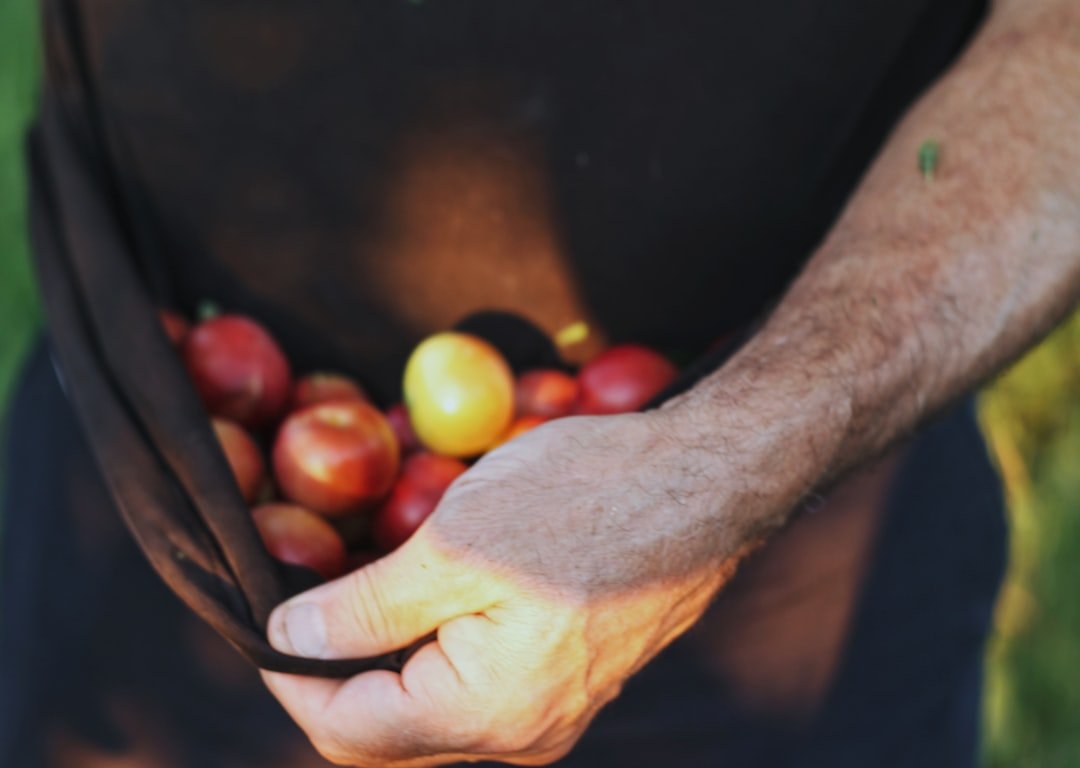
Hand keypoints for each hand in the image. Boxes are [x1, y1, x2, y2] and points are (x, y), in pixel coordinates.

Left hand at [261, 410, 743, 765]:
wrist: (705, 482)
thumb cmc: (586, 501)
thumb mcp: (455, 545)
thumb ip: (365, 606)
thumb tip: (288, 637)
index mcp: (490, 714)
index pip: (350, 729)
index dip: (290, 677)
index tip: (261, 617)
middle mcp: (522, 734)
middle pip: (390, 728)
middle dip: (334, 668)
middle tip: (305, 595)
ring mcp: (551, 709)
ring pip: (431, 706)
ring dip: (383, 654)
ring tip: (359, 584)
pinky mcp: (566, 676)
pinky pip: (474, 682)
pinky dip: (431, 643)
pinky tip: (423, 589)